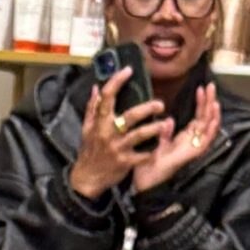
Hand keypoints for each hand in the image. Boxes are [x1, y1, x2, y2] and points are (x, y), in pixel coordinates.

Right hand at [70, 75, 167, 201]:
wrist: (87, 179)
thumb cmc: (88, 152)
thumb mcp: (86, 128)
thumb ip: (92, 108)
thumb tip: (95, 87)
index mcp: (99, 123)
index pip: (107, 96)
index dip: (118, 80)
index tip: (129, 70)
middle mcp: (109, 134)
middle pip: (130, 116)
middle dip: (147, 108)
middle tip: (160, 104)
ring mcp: (118, 149)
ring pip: (139, 135)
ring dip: (154, 128)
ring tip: (163, 123)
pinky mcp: (125, 163)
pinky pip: (142, 156)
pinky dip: (151, 151)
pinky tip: (159, 145)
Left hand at [130, 82, 221, 196]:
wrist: (144, 183)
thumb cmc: (148, 166)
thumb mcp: (156, 144)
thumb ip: (164, 133)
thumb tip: (168, 120)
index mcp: (184, 139)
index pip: (197, 118)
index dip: (200, 103)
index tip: (200, 88)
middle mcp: (190, 143)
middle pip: (205, 120)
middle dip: (209, 102)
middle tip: (211, 86)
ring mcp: (191, 149)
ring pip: (208, 129)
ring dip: (213, 115)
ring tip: (215, 100)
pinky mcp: (190, 156)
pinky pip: (204, 143)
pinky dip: (211, 131)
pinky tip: (213, 119)